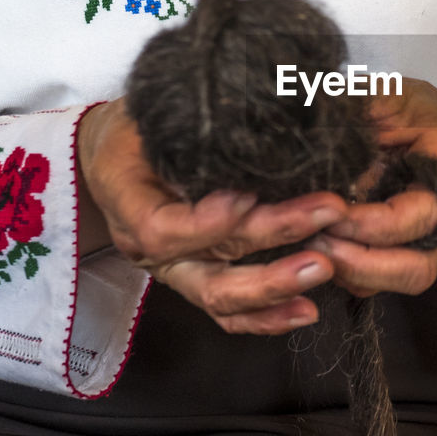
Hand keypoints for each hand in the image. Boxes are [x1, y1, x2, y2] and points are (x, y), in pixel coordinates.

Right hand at [76, 100, 344, 333]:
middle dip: (273, 237)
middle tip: (323, 214)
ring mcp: (178, 271)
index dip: (208, 221)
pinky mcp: (200, 281)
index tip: (248, 195)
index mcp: (129, 205)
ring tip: (324, 266)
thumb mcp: (144, 117)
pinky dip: (268, 317)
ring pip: (224, 297)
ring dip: (278, 284)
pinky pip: (231, 313)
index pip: (164, 230)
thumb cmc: (135, 131)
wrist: (113, 157)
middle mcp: (152, 251)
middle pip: (209, 263)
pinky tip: (305, 310)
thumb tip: (244, 119)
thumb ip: (184, 131)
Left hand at [312, 79, 436, 297]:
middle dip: (358, 264)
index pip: (413, 219)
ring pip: (390, 284)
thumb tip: (318, 123)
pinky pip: (372, 282)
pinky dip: (341, 274)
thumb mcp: (398, 97)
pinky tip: (311, 249)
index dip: (368, 223)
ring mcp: (422, 247)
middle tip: (312, 239)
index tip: (328, 210)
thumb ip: (366, 107)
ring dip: (345, 273)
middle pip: (411, 270)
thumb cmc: (423, 115)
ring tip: (305, 246)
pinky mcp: (398, 256)